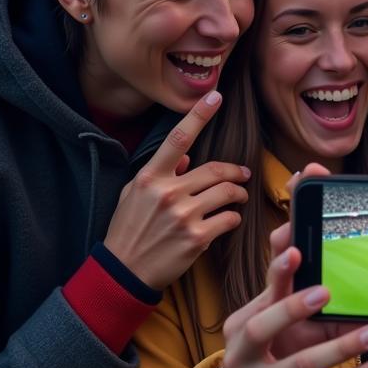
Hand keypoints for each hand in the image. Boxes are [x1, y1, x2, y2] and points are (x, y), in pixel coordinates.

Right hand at [104, 91, 249, 289]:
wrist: (123, 271)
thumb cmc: (128, 230)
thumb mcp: (133, 195)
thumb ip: (160, 173)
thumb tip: (187, 156)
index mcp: (150, 177)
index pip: (178, 139)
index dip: (198, 115)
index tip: (215, 96)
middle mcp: (167, 193)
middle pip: (215, 171)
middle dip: (235, 172)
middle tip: (243, 174)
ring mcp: (183, 216)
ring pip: (227, 193)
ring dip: (239, 194)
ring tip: (239, 197)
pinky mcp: (196, 238)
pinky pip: (229, 219)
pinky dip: (233, 218)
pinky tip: (229, 220)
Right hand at [216, 223, 367, 367]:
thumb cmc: (260, 350)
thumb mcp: (265, 317)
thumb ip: (281, 283)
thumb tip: (291, 233)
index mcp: (239, 326)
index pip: (257, 295)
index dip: (276, 275)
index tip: (296, 253)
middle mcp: (241, 356)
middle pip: (263, 330)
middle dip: (293, 310)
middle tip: (327, 291)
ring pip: (302, 366)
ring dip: (342, 348)